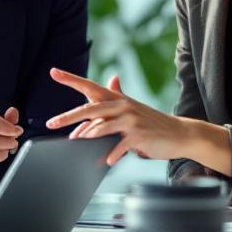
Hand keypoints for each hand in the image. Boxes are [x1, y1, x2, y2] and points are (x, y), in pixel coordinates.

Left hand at [45, 68, 190, 165]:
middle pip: (89, 109)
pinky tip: (106, 160)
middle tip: (50, 123)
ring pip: (101, 128)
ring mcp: (131, 120)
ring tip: (76, 145)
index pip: (90, 86)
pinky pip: (119, 146)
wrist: (180, 134)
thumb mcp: (133, 107)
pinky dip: (111, 154)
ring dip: (87, 138)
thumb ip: (119, 95)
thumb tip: (112, 79)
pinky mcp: (139, 135)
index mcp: (117, 99)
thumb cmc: (152, 123)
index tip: (53, 72)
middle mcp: (122, 105)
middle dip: (67, 117)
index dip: (71, 79)